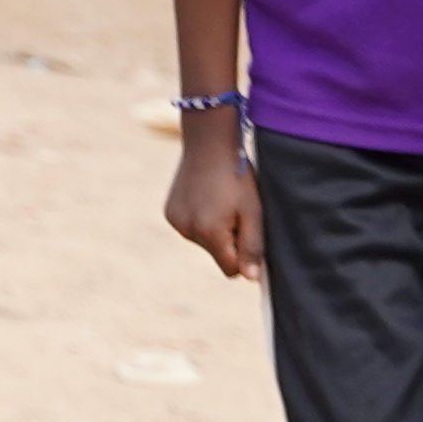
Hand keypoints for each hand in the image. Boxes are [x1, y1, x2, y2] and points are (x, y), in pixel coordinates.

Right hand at [163, 123, 261, 279]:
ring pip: (203, 242)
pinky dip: (199, 219)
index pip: (230, 269)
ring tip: (219, 200)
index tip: (246, 231)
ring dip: (213, 229)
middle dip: (228, 240)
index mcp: (210, 232)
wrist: (208, 143)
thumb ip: (252, 247)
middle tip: (234, 210)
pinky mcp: (170, 213)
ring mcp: (176, 222)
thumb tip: (250, 278)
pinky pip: (190, 228)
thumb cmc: (237, 176)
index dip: (243, 255)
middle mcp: (188, 231)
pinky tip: (205, 197)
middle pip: (216, 255)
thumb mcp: (253, 211)